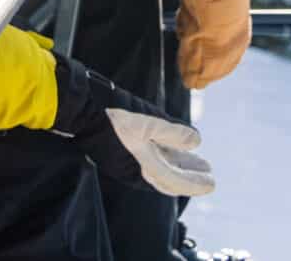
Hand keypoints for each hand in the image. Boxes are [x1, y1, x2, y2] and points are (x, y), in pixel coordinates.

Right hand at [50, 55, 214, 196]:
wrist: (78, 108)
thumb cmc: (113, 112)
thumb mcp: (149, 121)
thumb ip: (174, 134)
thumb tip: (196, 142)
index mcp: (144, 167)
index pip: (176, 181)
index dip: (196, 183)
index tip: (212, 183)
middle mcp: (135, 169)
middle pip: (169, 178)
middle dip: (189, 175)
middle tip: (208, 173)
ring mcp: (126, 160)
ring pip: (159, 168)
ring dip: (178, 165)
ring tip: (195, 160)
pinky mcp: (119, 150)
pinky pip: (149, 160)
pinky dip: (164, 157)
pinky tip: (171, 148)